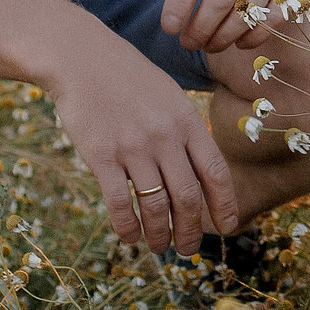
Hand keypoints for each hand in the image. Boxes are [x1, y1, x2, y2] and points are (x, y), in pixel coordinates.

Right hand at [49, 46, 239, 249]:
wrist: (82, 59)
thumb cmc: (128, 80)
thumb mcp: (169, 97)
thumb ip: (185, 132)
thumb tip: (201, 172)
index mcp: (186, 121)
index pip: (215, 172)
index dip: (225, 205)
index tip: (228, 227)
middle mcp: (165, 136)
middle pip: (188, 197)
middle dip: (191, 231)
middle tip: (187, 250)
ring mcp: (133, 147)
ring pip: (156, 206)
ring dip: (159, 235)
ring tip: (159, 248)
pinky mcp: (102, 156)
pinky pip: (119, 203)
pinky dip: (127, 227)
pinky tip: (129, 237)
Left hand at [161, 0, 309, 53]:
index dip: (178, 6)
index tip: (169, 28)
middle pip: (218, 3)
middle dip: (198, 30)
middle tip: (188, 42)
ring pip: (244, 17)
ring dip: (222, 39)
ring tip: (209, 45)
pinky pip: (272, 22)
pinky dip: (252, 38)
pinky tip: (239, 41)